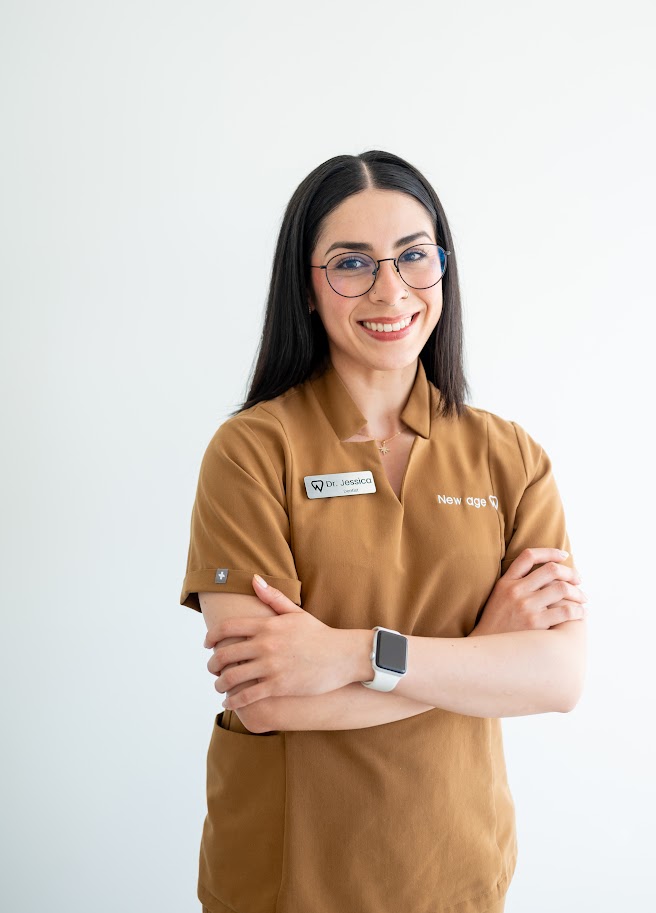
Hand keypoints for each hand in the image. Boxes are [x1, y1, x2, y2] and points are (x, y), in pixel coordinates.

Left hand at [204, 575, 349, 710]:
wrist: (343, 656)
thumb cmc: (319, 634)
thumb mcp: (295, 613)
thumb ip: (272, 597)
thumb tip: (254, 578)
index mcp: (267, 625)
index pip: (227, 628)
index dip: (211, 637)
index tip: (207, 644)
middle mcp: (265, 644)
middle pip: (224, 654)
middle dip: (212, 664)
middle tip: (212, 669)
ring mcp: (271, 666)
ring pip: (231, 677)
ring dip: (220, 684)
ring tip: (220, 687)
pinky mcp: (278, 686)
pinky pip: (247, 696)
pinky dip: (233, 701)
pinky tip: (230, 703)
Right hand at [469, 548, 587, 635]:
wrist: (487, 651)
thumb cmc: (497, 624)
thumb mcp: (499, 597)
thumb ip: (515, 584)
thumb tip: (544, 575)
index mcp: (506, 582)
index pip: (529, 556)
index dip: (549, 552)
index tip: (564, 555)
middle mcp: (516, 591)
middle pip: (551, 570)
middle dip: (571, 573)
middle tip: (579, 580)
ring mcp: (526, 606)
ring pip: (562, 589)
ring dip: (578, 593)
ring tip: (583, 599)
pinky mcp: (535, 623)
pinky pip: (566, 611)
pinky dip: (578, 611)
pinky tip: (581, 613)